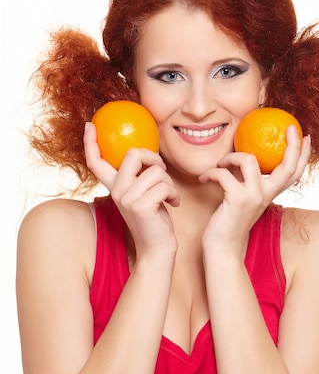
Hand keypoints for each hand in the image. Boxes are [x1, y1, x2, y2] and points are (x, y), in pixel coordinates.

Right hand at [84, 122, 178, 255]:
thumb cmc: (155, 220)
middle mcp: (117, 191)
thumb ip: (139, 178)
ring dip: (170, 184)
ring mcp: (126, 198)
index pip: (96, 162)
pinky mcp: (140, 206)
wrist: (157, 248)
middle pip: (134, 153)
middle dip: (155, 158)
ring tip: (169, 197)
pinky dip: (174, 194)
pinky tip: (173, 204)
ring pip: (156, 172)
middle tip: (162, 174)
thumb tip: (146, 154)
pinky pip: (164, 186)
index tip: (90, 125)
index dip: (91, 142)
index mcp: (114, 187)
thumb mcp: (144, 194)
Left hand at [199, 127, 310, 251]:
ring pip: (249, 159)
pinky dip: (211, 172)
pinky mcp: (238, 199)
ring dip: (230, 156)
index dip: (302, 154)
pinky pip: (224, 173)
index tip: (304, 136)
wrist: (222, 247)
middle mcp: (266, 195)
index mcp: (270, 195)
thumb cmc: (228, 221)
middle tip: (289, 128)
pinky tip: (204, 178)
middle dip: (292, 144)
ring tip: (220, 163)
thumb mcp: (243, 197)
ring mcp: (254, 197)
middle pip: (287, 167)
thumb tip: (243, 157)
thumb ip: (247, 180)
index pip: (293, 173)